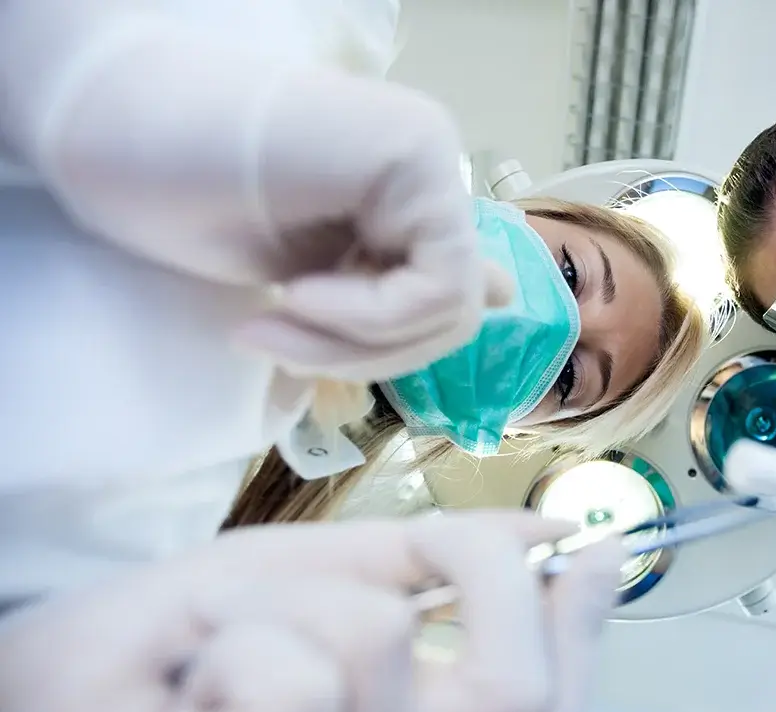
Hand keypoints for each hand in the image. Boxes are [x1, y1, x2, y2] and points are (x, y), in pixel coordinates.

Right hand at [0, 2, 512, 381]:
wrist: (112, 129)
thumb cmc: (188, 197)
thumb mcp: (312, 270)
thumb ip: (401, 281)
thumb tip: (503, 292)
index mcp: (407, 198)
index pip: (451, 297)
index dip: (397, 341)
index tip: (298, 333)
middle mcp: (430, 173)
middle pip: (456, 315)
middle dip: (365, 357)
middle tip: (269, 344)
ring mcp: (429, 159)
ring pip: (451, 309)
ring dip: (352, 345)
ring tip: (270, 321)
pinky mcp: (418, 156)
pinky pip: (435, 284)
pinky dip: (365, 317)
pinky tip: (292, 293)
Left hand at [0, 512, 623, 711]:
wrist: (38, 693)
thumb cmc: (165, 647)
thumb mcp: (307, 575)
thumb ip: (418, 559)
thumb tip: (541, 532)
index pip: (542, 707)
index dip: (584, 625)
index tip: (585, 547)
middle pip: (510, 687)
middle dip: (481, 574)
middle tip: (426, 545)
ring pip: (371, 638)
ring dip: (280, 595)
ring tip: (224, 629)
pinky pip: (295, 676)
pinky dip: (239, 634)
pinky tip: (200, 676)